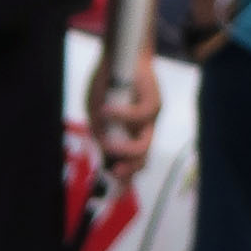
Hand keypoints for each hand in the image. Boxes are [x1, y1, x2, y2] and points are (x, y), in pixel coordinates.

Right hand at [87, 45, 161, 183]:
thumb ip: (99, 131)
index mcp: (130, 135)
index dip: (124, 184)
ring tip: (108, 142)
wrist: (121, 52)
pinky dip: (119, 115)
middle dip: (127, 172)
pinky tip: (105, 108)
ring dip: (124, 149)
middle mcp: (143, 129)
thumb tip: (103, 150)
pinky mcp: (154, 101)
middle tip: (114, 170)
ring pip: (143, 146)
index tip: (112, 198)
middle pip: (141, 162)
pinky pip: (138, 116)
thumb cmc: (108, 81)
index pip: (131, 165)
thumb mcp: (96, 111)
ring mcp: (150, 118)